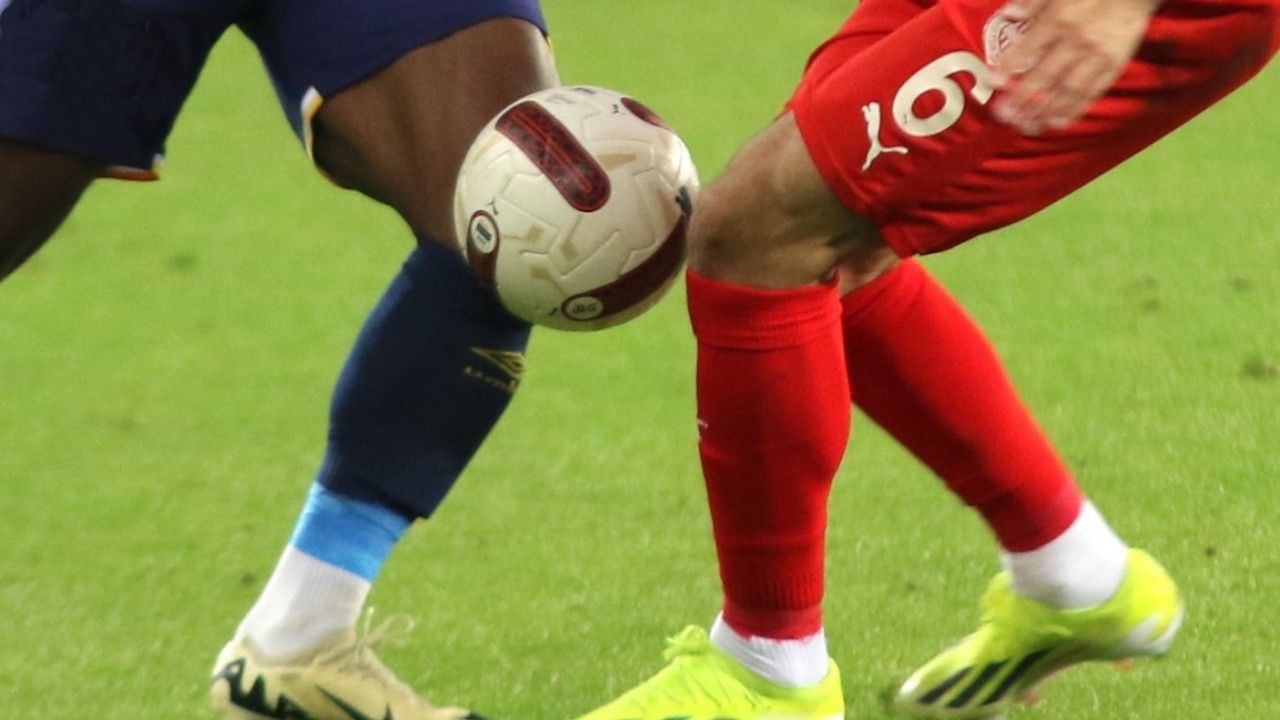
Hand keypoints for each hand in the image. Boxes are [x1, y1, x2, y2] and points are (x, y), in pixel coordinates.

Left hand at [990, 0, 1161, 133]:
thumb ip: (1033, 2)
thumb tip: (1008, 14)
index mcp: (1061, 18)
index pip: (1029, 47)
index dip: (1010, 66)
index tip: (993, 82)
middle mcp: (1077, 41)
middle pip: (1045, 76)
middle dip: (1022, 98)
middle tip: (1004, 115)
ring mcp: (1097, 56)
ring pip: (1067, 91)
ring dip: (1045, 112)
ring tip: (1026, 126)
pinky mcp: (1114, 66)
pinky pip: (1092, 93)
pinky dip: (1074, 110)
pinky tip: (1057, 122)